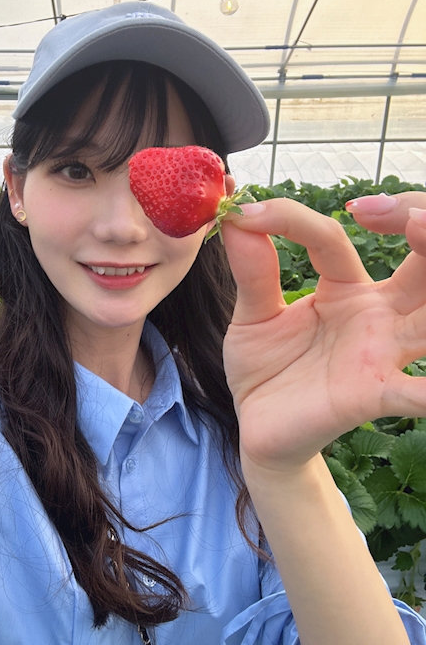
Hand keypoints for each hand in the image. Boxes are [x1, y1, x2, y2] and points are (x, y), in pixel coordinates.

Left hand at [220, 194, 425, 469]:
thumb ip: (252, 270)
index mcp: (344, 288)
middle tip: (409, 216)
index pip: (332, 238)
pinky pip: (416, 392)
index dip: (295, 218)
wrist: (260, 430)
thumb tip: (237, 216)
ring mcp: (381, 353)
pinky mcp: (375, 394)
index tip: (249, 214)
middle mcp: (376, 314)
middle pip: (422, 263)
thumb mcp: (253, 316)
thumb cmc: (266, 370)